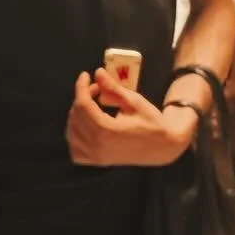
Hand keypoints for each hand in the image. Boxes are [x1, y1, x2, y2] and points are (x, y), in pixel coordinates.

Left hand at [66, 70, 197, 166]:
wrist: (163, 147)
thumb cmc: (151, 122)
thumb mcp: (134, 102)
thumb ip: (113, 88)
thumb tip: (97, 72)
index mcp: (107, 131)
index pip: (83, 105)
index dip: (81, 87)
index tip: (85, 75)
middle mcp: (97, 146)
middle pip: (76, 117)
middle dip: (82, 98)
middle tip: (97, 88)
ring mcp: (96, 157)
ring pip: (72, 133)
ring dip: (77, 116)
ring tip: (92, 105)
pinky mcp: (98, 162)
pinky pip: (75, 151)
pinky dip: (76, 137)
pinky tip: (86, 126)